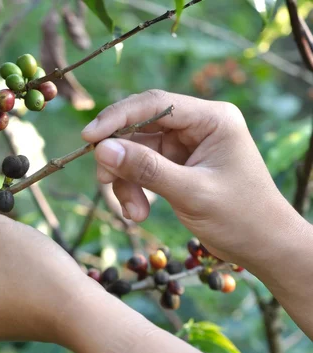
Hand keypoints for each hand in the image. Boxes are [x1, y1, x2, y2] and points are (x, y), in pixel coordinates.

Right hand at [82, 89, 305, 267]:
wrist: (263, 247)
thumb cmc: (240, 217)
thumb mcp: (191, 192)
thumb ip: (146, 169)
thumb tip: (102, 149)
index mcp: (211, 119)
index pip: (154, 104)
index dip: (117, 117)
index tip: (89, 138)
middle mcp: (196, 126)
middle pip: (140, 128)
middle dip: (121, 158)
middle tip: (105, 182)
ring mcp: (185, 146)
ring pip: (136, 152)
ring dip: (127, 182)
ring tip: (133, 212)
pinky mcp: (176, 165)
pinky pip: (142, 169)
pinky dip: (134, 190)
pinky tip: (138, 213)